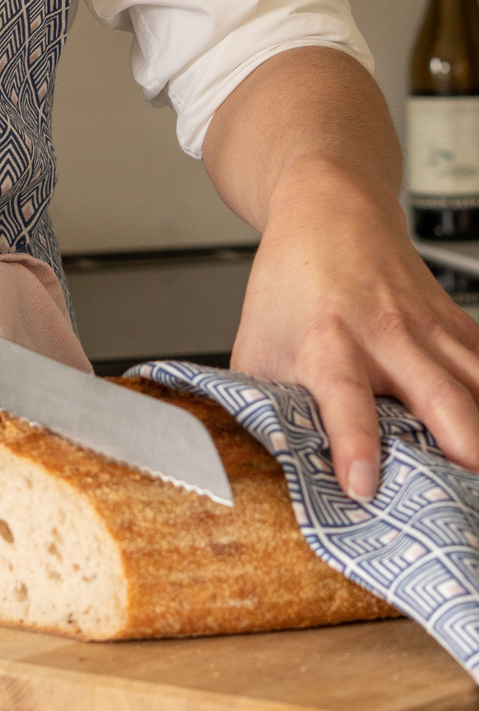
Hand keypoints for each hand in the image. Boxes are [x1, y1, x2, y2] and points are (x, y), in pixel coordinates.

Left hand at [231, 163, 478, 499]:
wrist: (330, 214)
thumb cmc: (290, 282)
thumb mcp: (256, 343)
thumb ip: (259, 401)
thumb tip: (254, 456)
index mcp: (326, 343)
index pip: (344, 400)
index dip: (354, 445)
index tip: (363, 484)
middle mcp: (385, 337)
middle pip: (441, 399)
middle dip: (463, 451)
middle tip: (462, 497)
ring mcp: (429, 330)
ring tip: (477, 476)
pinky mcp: (456, 324)